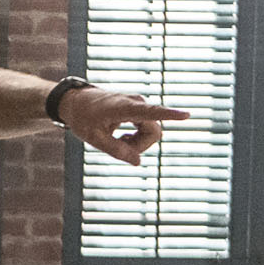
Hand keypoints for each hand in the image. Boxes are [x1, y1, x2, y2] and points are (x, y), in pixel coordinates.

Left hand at [59, 87, 188, 165]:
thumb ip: (116, 151)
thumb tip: (138, 162)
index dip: (170, 115)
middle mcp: (136, 102)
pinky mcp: (140, 109)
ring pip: (152, 132)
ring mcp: (140, 104)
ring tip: (118, 139)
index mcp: (123, 108)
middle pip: (153, 132)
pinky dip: (137, 137)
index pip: (151, 112)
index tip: (187, 115)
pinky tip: (122, 136)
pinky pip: (148, 128)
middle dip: (139, 146)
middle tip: (118, 145)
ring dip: (137, 142)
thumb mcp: (94, 139)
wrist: (76, 102)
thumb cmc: (82, 119)